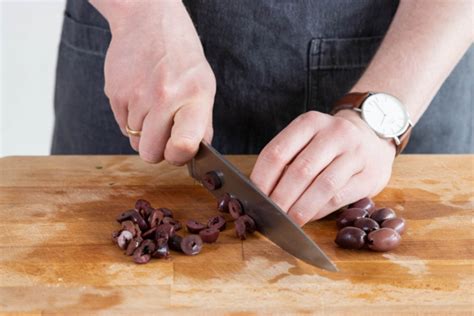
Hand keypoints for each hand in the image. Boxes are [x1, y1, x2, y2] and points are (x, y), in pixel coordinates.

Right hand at [93, 0, 215, 163]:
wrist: (148, 22)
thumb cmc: (181, 59)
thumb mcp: (204, 86)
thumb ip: (202, 123)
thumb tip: (193, 154)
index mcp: (194, 97)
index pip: (184, 144)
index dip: (178, 156)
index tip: (178, 150)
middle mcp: (165, 97)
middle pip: (150, 153)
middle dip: (157, 148)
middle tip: (164, 130)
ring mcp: (137, 96)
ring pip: (135, 141)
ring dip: (144, 131)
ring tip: (153, 104)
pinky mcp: (114, 93)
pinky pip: (123, 126)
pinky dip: (131, 118)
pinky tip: (140, 96)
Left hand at [250, 110, 395, 225]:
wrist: (373, 135)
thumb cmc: (329, 143)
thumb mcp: (307, 138)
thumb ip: (285, 159)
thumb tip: (259, 193)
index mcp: (310, 122)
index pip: (277, 152)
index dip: (262, 178)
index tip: (254, 198)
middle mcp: (334, 133)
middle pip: (300, 170)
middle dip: (281, 198)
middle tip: (269, 215)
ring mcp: (355, 153)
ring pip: (323, 185)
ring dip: (301, 208)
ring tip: (287, 222)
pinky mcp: (370, 175)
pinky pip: (339, 197)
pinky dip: (319, 210)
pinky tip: (308, 217)